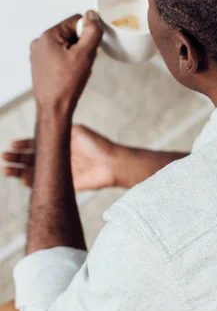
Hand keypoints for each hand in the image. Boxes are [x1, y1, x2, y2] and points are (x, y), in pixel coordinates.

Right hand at [2, 125, 116, 190]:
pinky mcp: (65, 184)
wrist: (112, 164)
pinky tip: (22, 180)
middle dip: (16, 158)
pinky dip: (33, 183)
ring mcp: (60, 171)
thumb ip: (60, 130)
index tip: (12, 145)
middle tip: (5, 158)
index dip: (23, 145)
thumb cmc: (96, 144)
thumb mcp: (76, 131)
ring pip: (34, 172)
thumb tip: (41, 126)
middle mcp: (57, 157)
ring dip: (19, 171)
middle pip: (31, 158)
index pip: (35, 143)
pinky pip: (45, 184)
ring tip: (6, 170)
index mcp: (59, 143)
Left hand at [31, 12, 102, 116]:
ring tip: (77, 71)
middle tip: (84, 62)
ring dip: (76, 55)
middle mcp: (40, 43)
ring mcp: (39, 55)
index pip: (75, 21)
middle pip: (70, 33)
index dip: (87, 34)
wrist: (54, 108)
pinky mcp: (41, 66)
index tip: (90, 49)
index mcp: (48, 36)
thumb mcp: (85, 55)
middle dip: (82, 46)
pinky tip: (71, 75)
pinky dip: (69, 63)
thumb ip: (91, 32)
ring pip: (66, 46)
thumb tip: (92, 16)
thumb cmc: (66, 85)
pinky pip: (60, 57)